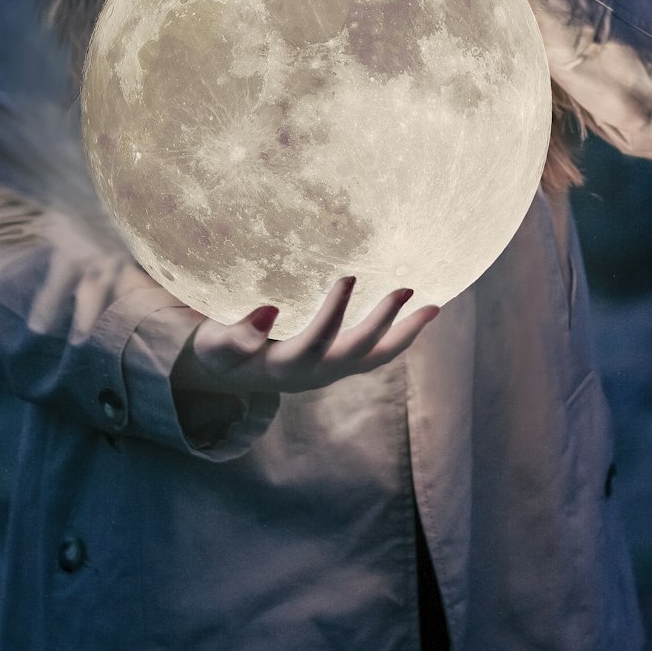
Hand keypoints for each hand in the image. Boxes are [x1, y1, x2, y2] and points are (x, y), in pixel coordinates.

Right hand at [170, 275, 439, 396]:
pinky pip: (377, 353)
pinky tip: (417, 312)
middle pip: (357, 352)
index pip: (315, 342)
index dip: (333, 313)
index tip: (348, 276)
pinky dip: (400, 335)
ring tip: (433, 307)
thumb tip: (268, 310)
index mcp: (285, 369)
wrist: (230, 373)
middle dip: (384, 322)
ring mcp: (331, 371)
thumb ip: (237, 335)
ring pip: (376, 357)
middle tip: (406, 289)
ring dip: (406, 333)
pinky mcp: (339, 364)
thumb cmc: (220, 352)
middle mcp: (315, 374)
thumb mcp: (217, 345)